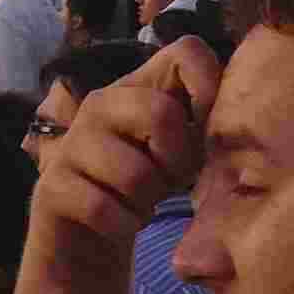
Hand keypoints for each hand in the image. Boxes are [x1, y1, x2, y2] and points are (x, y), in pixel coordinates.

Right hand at [21, 35, 222, 266]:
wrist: (82, 241)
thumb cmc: (141, 189)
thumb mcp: (179, 153)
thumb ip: (202, 127)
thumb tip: (242, 121)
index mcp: (138, 88)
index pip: (186, 52)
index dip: (210, 87)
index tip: (206, 131)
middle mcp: (100, 105)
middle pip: (160, 113)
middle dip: (177, 161)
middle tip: (168, 182)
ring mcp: (71, 144)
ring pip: (135, 173)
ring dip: (147, 202)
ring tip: (138, 203)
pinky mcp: (51, 185)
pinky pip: (106, 209)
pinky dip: (123, 225)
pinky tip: (117, 221)